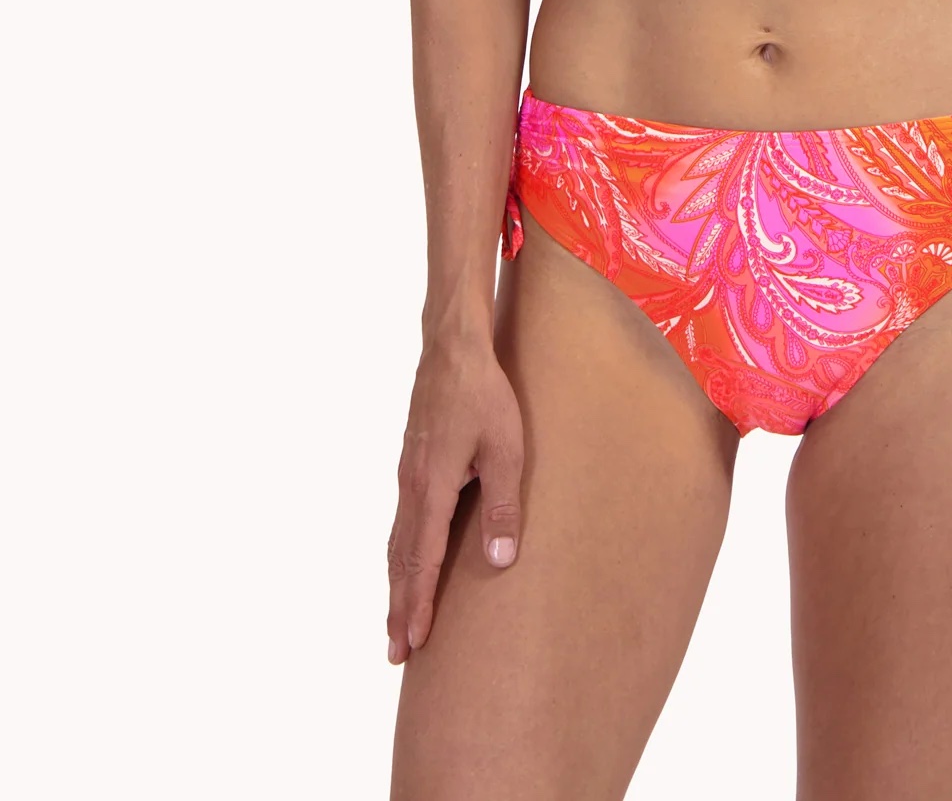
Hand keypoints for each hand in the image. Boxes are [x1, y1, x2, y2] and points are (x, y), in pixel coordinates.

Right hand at [386, 331, 523, 662]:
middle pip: (400, 560)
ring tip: (396, 621)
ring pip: (395, 542)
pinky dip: (398, 554)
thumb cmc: (484, 394)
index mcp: (431, 488)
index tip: (413, 643)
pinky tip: (405, 562)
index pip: (422, 561)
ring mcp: (407, 474)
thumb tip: (500, 558)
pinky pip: (400, 521)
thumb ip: (504, 503)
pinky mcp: (411, 463)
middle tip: (396, 653)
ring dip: (395, 585)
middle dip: (399, 608)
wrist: (452, 348)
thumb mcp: (506, 448)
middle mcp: (411, 487)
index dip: (419, 604)